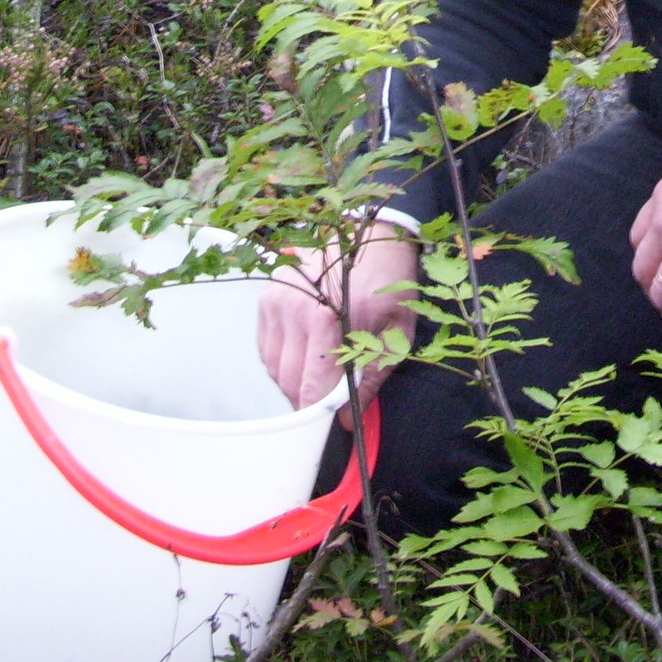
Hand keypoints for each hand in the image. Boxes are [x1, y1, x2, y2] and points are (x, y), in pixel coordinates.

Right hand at [256, 223, 419, 411]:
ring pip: (273, 368)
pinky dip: (282, 361)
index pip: (312, 384)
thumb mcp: (395, 336)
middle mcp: (296, 307)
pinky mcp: (267, 297)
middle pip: (288, 381)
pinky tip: (305, 353)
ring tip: (319, 373)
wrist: (374, 238)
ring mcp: (277, 300)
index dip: (319, 412)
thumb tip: (348, 423)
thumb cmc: (389, 286)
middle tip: (328, 404)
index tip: (330, 422)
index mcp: (330, 317)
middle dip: (307, 401)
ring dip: (293, 381)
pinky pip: (265, 348)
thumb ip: (371, 380)